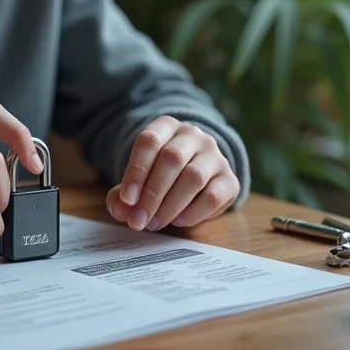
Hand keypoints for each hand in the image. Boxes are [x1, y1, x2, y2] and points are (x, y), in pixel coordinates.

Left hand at [106, 116, 237, 231]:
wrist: (198, 176)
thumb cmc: (161, 175)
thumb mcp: (139, 179)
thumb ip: (124, 195)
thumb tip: (119, 209)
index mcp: (167, 126)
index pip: (150, 141)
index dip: (136, 170)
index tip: (127, 199)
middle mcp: (193, 136)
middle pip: (172, 158)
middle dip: (152, 193)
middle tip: (139, 220)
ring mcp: (215, 155)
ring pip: (194, 176)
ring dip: (170, 205)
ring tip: (155, 223)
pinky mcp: (230, 179)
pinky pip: (213, 196)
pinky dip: (193, 212)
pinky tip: (178, 220)